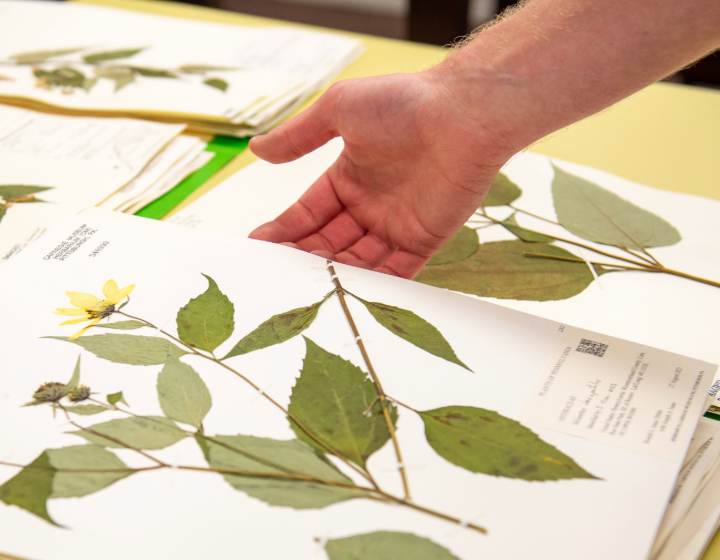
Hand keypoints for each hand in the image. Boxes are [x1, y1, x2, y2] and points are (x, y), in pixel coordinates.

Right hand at [248, 72, 515, 277]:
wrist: (462, 116)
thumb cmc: (402, 103)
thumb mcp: (338, 110)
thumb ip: (297, 136)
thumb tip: (257, 149)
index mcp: (348, 176)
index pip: (308, 212)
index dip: (284, 229)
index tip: (257, 246)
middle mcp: (370, 204)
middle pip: (328, 242)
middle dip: (303, 258)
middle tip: (276, 275)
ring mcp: (396, 225)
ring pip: (356, 262)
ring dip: (332, 275)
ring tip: (304, 288)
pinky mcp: (423, 241)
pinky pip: (394, 273)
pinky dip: (372, 287)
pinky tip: (345, 297)